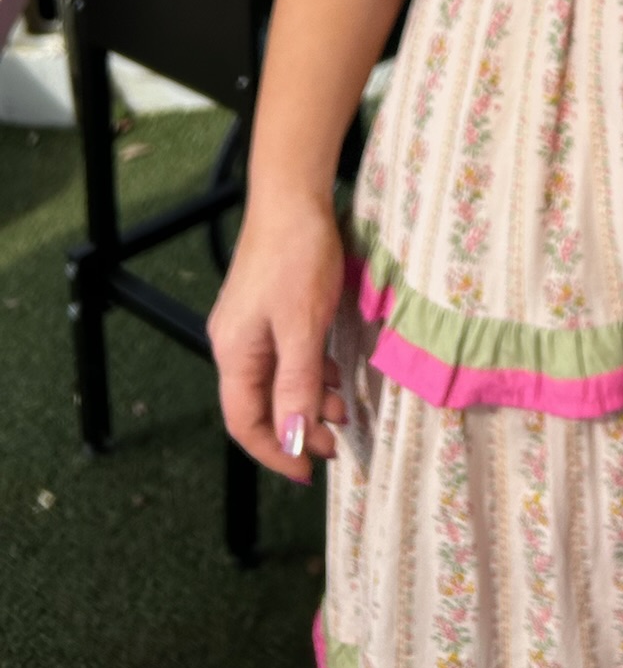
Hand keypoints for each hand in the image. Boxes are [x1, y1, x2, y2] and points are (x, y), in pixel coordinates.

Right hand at [208, 190, 347, 482]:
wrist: (294, 195)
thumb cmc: (297, 257)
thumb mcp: (302, 326)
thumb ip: (297, 385)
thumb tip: (293, 439)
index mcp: (235, 354)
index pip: (246, 423)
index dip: (276, 451)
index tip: (308, 472)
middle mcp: (236, 343)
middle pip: (260, 405)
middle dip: (296, 429)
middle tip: (336, 443)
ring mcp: (251, 324)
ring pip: (276, 381)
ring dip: (308, 400)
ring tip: (343, 408)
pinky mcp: (269, 306)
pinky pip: (285, 356)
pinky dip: (310, 372)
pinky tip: (334, 371)